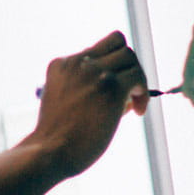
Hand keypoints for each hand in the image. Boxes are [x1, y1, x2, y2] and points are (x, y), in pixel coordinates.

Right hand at [30, 30, 148, 177]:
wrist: (50, 152)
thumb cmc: (57, 137)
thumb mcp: (62, 100)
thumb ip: (86, 88)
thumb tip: (127, 93)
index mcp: (62, 64)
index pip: (97, 48)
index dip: (111, 63)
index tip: (111, 85)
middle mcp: (78, 63)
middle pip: (118, 43)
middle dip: (126, 66)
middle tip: (127, 93)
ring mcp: (95, 73)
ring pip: (130, 57)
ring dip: (136, 78)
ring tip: (132, 103)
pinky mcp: (111, 87)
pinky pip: (138, 77)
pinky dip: (143, 93)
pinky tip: (138, 112)